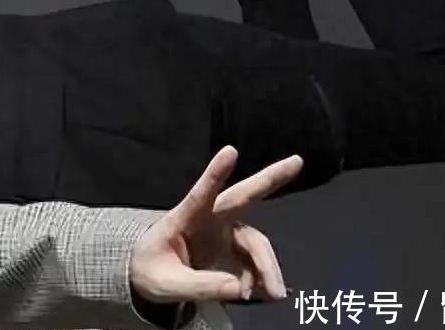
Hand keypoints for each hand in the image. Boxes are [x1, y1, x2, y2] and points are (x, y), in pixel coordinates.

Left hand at [129, 146, 301, 303]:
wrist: (147, 276)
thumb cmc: (150, 271)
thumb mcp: (167, 285)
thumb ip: (201, 286)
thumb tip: (241, 290)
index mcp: (184, 219)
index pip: (200, 195)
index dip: (215, 174)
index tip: (230, 151)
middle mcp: (208, 218)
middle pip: (243, 197)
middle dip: (270, 179)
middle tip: (297, 161)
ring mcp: (223, 230)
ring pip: (255, 241)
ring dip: (268, 267)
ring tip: (275, 295)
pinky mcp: (232, 245)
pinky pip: (255, 260)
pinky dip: (260, 277)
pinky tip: (260, 295)